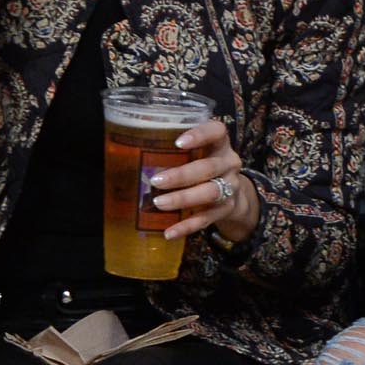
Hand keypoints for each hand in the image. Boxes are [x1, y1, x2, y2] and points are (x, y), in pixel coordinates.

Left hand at [149, 119, 258, 246]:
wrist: (236, 194)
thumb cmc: (204, 166)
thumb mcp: (199, 152)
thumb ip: (176, 149)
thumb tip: (128, 150)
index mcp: (221, 144)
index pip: (217, 131)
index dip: (200, 135)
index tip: (178, 142)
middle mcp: (229, 164)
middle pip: (208, 168)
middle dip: (181, 175)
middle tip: (156, 180)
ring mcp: (230, 187)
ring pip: (209, 193)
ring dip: (182, 198)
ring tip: (159, 203)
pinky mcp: (226, 210)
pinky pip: (205, 219)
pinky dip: (186, 226)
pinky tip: (169, 232)